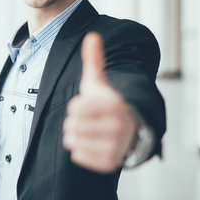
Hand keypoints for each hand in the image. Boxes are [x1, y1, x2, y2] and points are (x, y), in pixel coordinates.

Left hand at [63, 32, 136, 172]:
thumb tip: (92, 35)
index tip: (90, 106)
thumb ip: (94, 59)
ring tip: (90, 130)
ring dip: (75, 134)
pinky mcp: (109, 163)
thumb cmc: (106, 103)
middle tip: (89, 120)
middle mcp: (119, 127)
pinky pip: (76, 155)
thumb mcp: (99, 82)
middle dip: (75, 121)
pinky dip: (80, 149)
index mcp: (115, 105)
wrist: (127, 130)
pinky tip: (93, 142)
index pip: (75, 108)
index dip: (77, 106)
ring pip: (71, 140)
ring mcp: (116, 147)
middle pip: (71, 125)